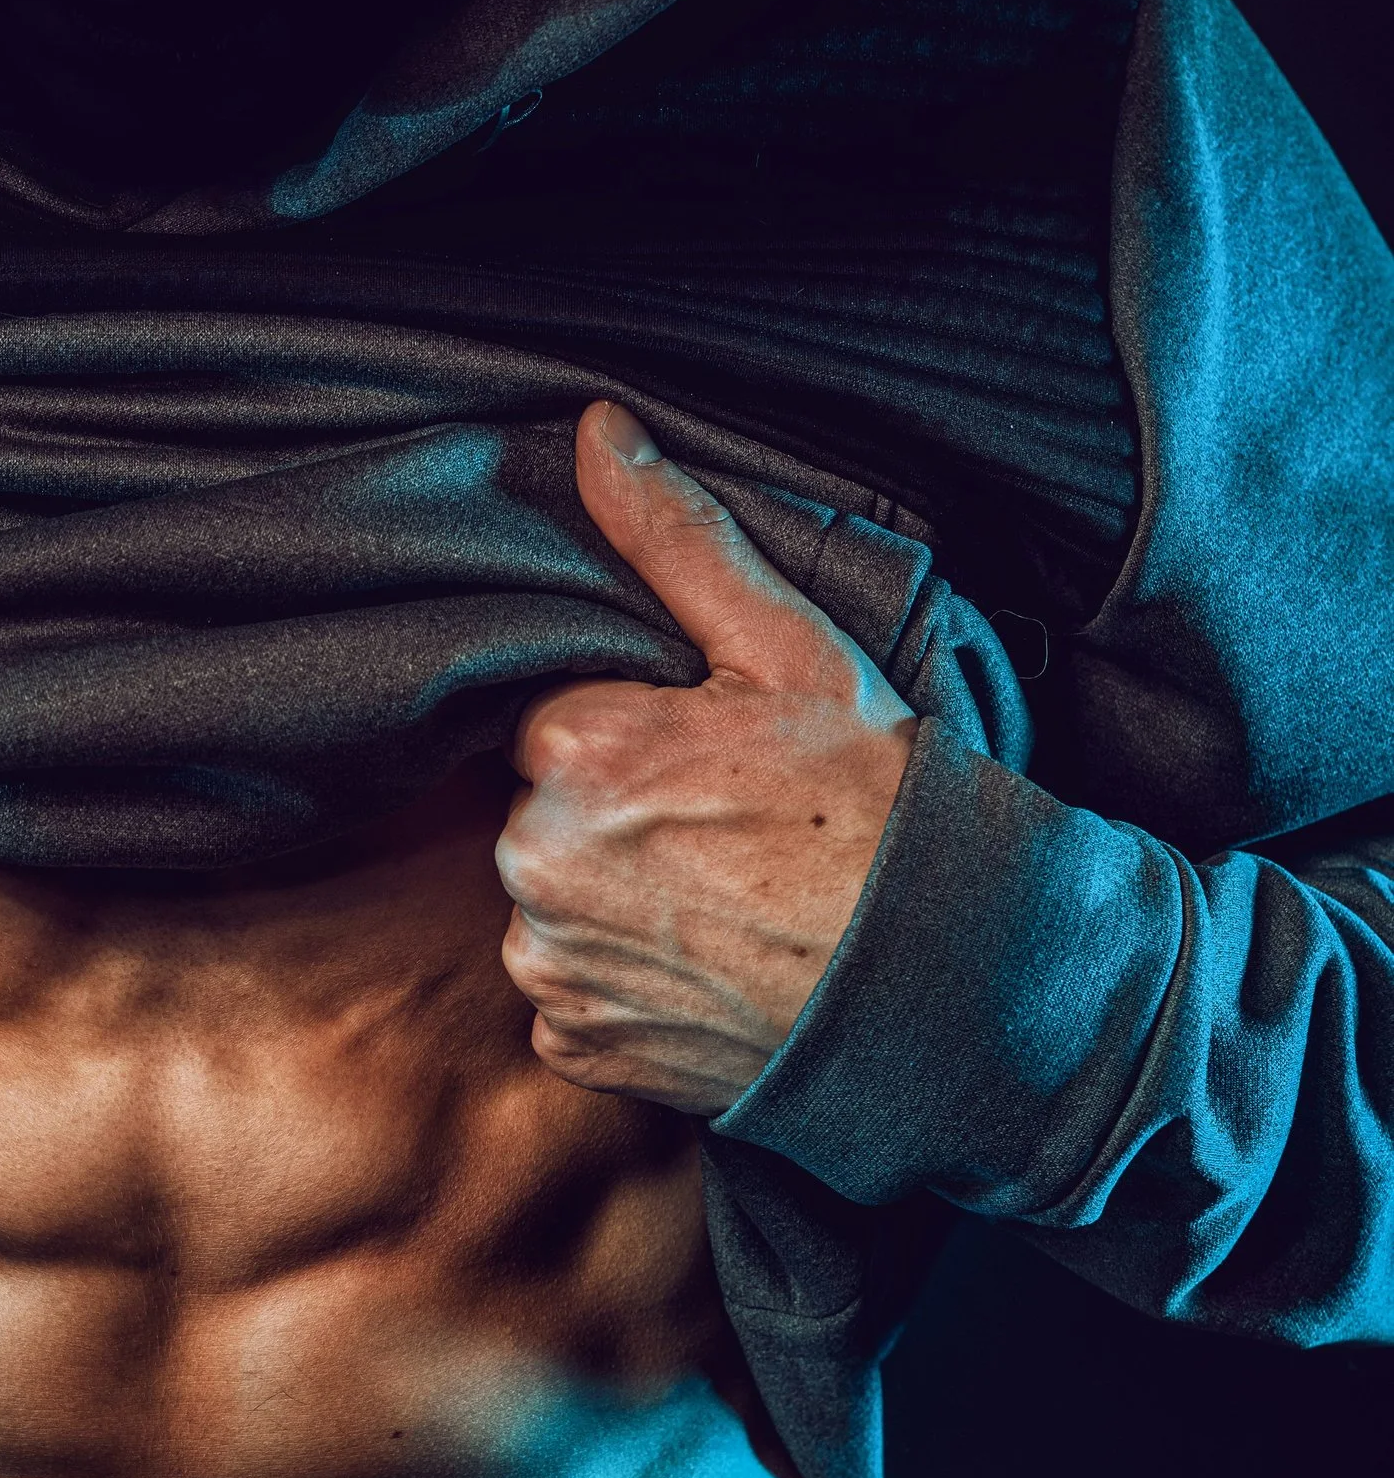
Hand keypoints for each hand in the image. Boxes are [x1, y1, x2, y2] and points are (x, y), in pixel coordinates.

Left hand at [497, 402, 913, 1116]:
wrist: (941, 981)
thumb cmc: (876, 807)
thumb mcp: (792, 650)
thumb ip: (677, 540)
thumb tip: (596, 429)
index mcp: (576, 750)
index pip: (550, 725)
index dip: (628, 738)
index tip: (703, 761)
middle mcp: (536, 861)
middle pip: (542, 816)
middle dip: (613, 819)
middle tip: (727, 835)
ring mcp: (553, 964)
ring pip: (552, 907)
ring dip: (613, 904)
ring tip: (725, 903)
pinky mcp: (575, 1048)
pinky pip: (570, 998)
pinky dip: (623, 987)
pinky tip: (706, 966)